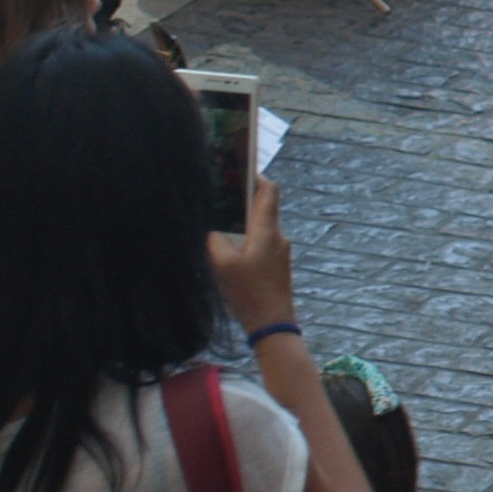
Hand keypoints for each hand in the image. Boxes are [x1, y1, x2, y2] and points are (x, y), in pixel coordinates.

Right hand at [208, 173, 298, 330]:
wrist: (273, 322)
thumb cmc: (249, 292)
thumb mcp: (223, 265)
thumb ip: (215, 242)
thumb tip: (212, 231)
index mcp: (267, 230)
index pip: (268, 192)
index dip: (256, 177)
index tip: (242, 169)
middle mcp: (278, 236)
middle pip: (264, 208)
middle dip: (244, 201)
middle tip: (222, 196)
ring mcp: (280, 251)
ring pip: (261, 228)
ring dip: (244, 223)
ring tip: (221, 223)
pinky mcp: (277, 265)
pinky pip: (261, 243)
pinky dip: (247, 239)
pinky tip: (230, 250)